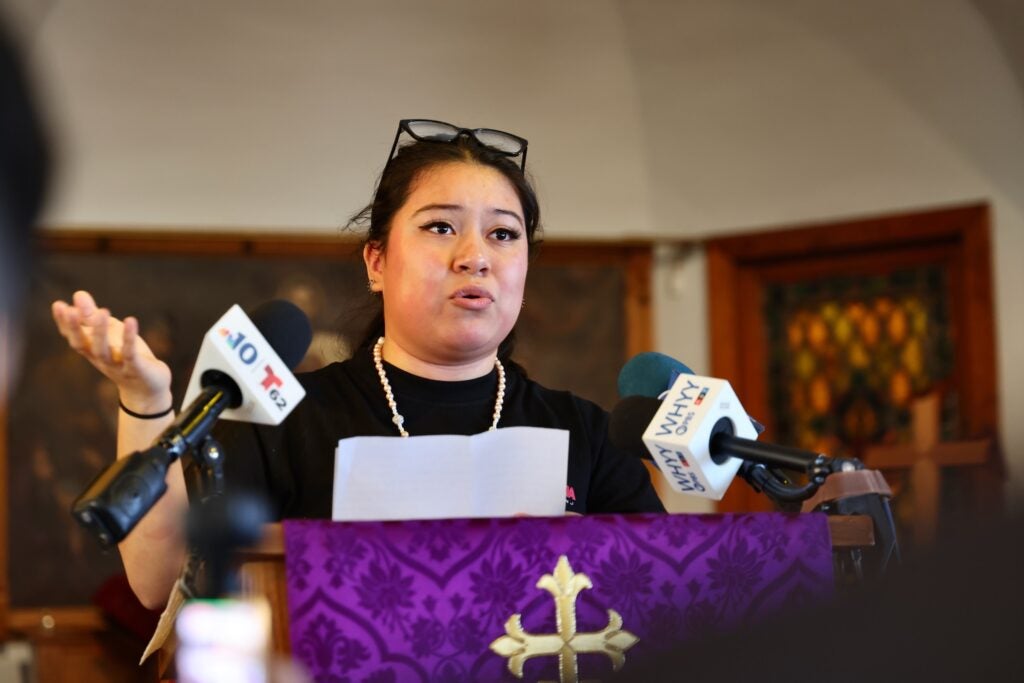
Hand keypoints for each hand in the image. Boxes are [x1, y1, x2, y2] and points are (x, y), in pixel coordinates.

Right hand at [51, 290, 172, 411]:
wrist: (147, 388)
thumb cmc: (124, 356)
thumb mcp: (110, 333)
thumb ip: (93, 315)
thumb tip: (78, 294)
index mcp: (91, 349)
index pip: (72, 337)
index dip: (64, 323)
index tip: (58, 305)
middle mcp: (99, 358)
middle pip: (82, 345)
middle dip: (75, 329)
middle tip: (70, 310)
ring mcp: (116, 365)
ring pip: (103, 350)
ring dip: (101, 332)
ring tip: (103, 311)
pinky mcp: (135, 369)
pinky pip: (130, 354)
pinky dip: (129, 338)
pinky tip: (131, 321)